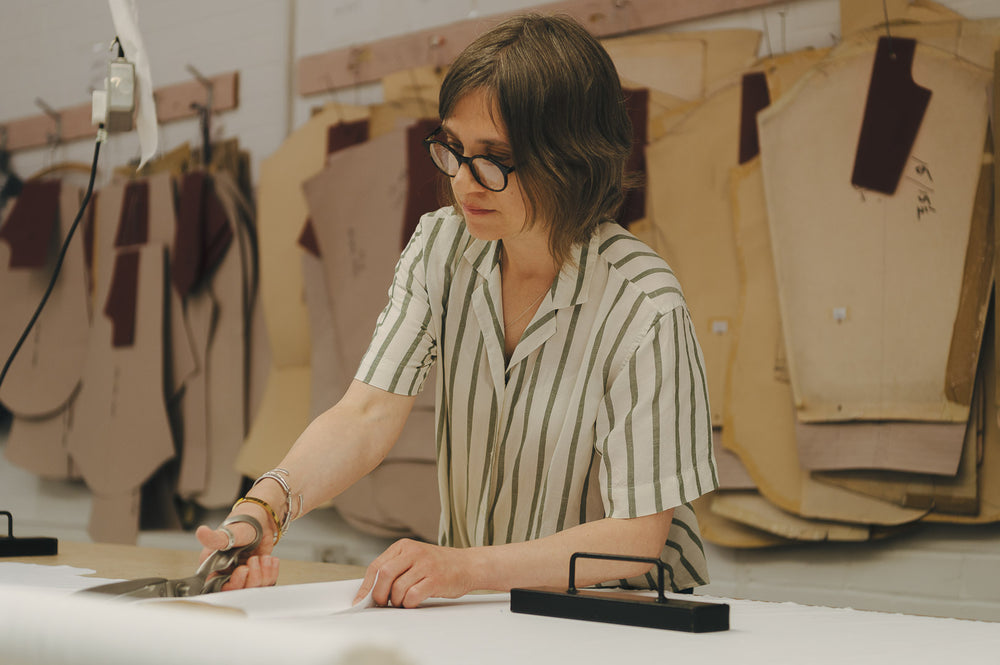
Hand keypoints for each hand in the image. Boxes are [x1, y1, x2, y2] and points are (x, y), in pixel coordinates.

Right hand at [195, 514, 279, 590]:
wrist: (261, 520)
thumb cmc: (242, 524)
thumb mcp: (229, 532)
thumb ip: (216, 538)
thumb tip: (201, 532)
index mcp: (213, 566)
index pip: (219, 586)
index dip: (233, 583)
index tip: (243, 569)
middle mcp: (227, 573)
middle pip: (238, 590)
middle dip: (251, 577)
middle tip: (255, 560)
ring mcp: (242, 574)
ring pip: (253, 587)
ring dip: (263, 573)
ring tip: (264, 557)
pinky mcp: (256, 574)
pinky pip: (265, 583)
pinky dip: (271, 572)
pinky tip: (270, 560)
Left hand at [353, 538, 476, 607]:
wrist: (468, 565)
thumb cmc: (438, 565)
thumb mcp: (414, 559)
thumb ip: (394, 569)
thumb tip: (370, 592)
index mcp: (404, 546)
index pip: (376, 566)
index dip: (366, 587)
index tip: (360, 601)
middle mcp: (413, 552)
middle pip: (384, 575)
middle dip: (379, 595)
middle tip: (383, 604)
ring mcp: (425, 565)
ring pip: (397, 588)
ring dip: (396, 601)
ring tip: (403, 602)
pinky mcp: (436, 579)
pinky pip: (413, 596)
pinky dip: (409, 604)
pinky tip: (414, 602)